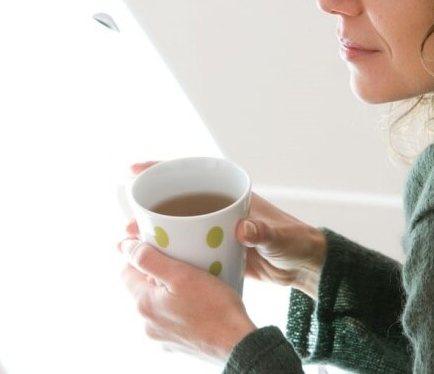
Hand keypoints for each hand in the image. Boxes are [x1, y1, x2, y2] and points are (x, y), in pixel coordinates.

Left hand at [120, 161, 255, 361]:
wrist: (237, 343)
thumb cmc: (214, 308)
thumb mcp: (181, 274)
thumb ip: (150, 259)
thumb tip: (125, 246)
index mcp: (144, 305)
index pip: (126, 271)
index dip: (137, 254)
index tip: (154, 243)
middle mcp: (147, 324)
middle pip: (141, 287)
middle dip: (155, 271)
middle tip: (178, 258)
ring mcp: (162, 336)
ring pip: (157, 302)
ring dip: (168, 288)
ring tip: (191, 277)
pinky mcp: (177, 343)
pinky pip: (171, 316)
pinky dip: (178, 304)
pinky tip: (197, 299)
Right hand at [129, 161, 326, 297]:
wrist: (303, 265)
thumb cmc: (295, 241)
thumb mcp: (280, 236)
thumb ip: (264, 232)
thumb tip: (244, 229)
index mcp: (231, 194)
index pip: (192, 174)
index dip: (162, 169)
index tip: (134, 170)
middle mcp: (219, 208)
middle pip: (178, 200)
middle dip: (152, 205)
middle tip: (129, 217)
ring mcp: (215, 229)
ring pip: (179, 225)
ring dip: (157, 232)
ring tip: (134, 241)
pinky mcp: (216, 250)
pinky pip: (189, 247)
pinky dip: (172, 252)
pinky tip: (156, 262)